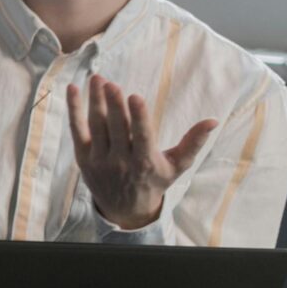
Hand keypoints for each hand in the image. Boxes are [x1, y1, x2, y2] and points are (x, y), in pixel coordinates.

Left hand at [66, 78, 215, 229]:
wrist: (125, 208)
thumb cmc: (155, 180)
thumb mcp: (177, 166)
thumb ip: (193, 143)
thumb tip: (213, 121)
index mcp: (145, 162)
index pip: (141, 137)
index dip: (138, 117)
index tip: (136, 97)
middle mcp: (120, 162)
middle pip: (116, 129)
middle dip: (113, 105)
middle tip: (111, 84)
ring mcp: (99, 160)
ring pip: (96, 126)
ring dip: (94, 101)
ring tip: (97, 79)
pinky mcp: (83, 157)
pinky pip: (77, 130)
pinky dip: (74, 110)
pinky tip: (73, 89)